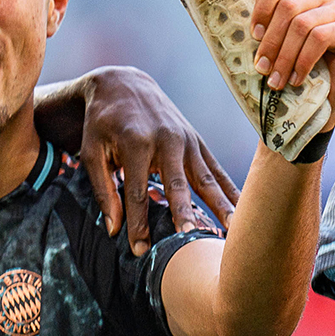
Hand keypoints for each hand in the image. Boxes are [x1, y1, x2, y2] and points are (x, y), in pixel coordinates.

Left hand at [36, 68, 240, 254]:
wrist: (124, 84)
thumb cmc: (102, 123)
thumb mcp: (92, 152)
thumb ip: (103, 190)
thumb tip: (114, 230)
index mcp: (136, 143)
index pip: (136, 191)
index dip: (138, 223)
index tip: (140, 250)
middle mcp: (167, 140)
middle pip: (177, 184)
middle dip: (183, 211)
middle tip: (189, 236)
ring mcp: (187, 140)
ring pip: (205, 178)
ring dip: (219, 204)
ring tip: (232, 229)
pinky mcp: (198, 142)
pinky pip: (216, 169)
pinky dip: (230, 190)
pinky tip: (242, 210)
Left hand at [252, 0, 334, 127]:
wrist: (322, 95)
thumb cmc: (293, 65)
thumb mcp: (273, 43)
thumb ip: (260, 29)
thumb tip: (233, 27)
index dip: (261, 7)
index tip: (253, 35)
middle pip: (288, 7)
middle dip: (271, 41)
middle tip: (261, 68)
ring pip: (302, 24)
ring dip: (285, 57)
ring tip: (276, 80)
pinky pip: (321, 37)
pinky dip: (303, 61)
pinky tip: (297, 78)